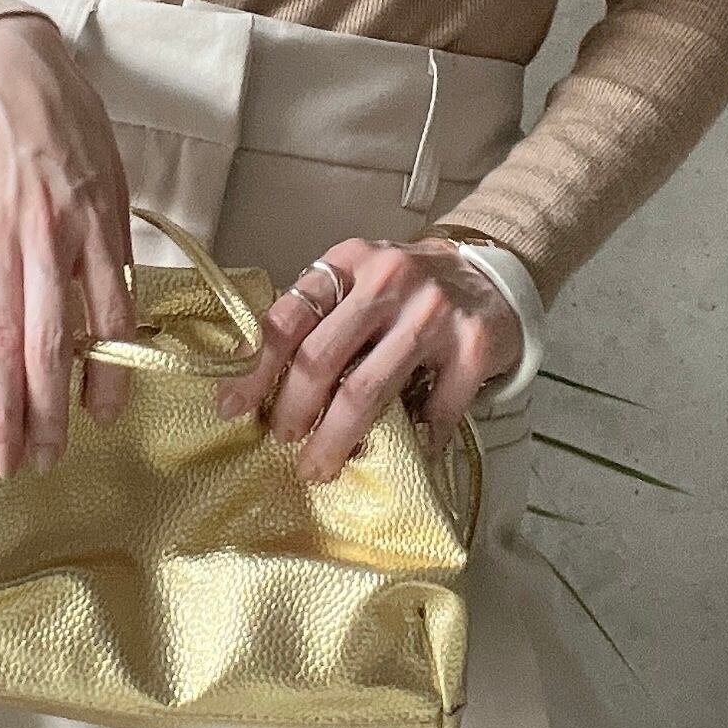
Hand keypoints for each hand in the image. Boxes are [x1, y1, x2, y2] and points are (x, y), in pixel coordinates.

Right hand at [0, 12, 137, 476]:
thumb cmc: (65, 119)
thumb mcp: (111, 176)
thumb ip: (109, 246)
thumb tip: (109, 317)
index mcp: (97, 226)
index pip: (108, 321)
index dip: (105, 378)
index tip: (101, 423)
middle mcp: (49, 237)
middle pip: (52, 343)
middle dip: (48, 413)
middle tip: (41, 466)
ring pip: (0, 334)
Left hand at [213, 234, 521, 482]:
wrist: (494, 273)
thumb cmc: (410, 289)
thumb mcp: (361, 280)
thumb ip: (321, 313)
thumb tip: (259, 378)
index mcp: (350, 262)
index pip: (288, 316)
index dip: (255, 368)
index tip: (233, 407)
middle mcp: (390, 280)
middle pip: (321, 358)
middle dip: (293, 410)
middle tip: (284, 441)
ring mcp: (433, 313)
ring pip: (367, 390)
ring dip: (337, 438)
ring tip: (322, 464)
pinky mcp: (474, 344)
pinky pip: (434, 408)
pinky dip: (416, 438)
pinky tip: (407, 450)